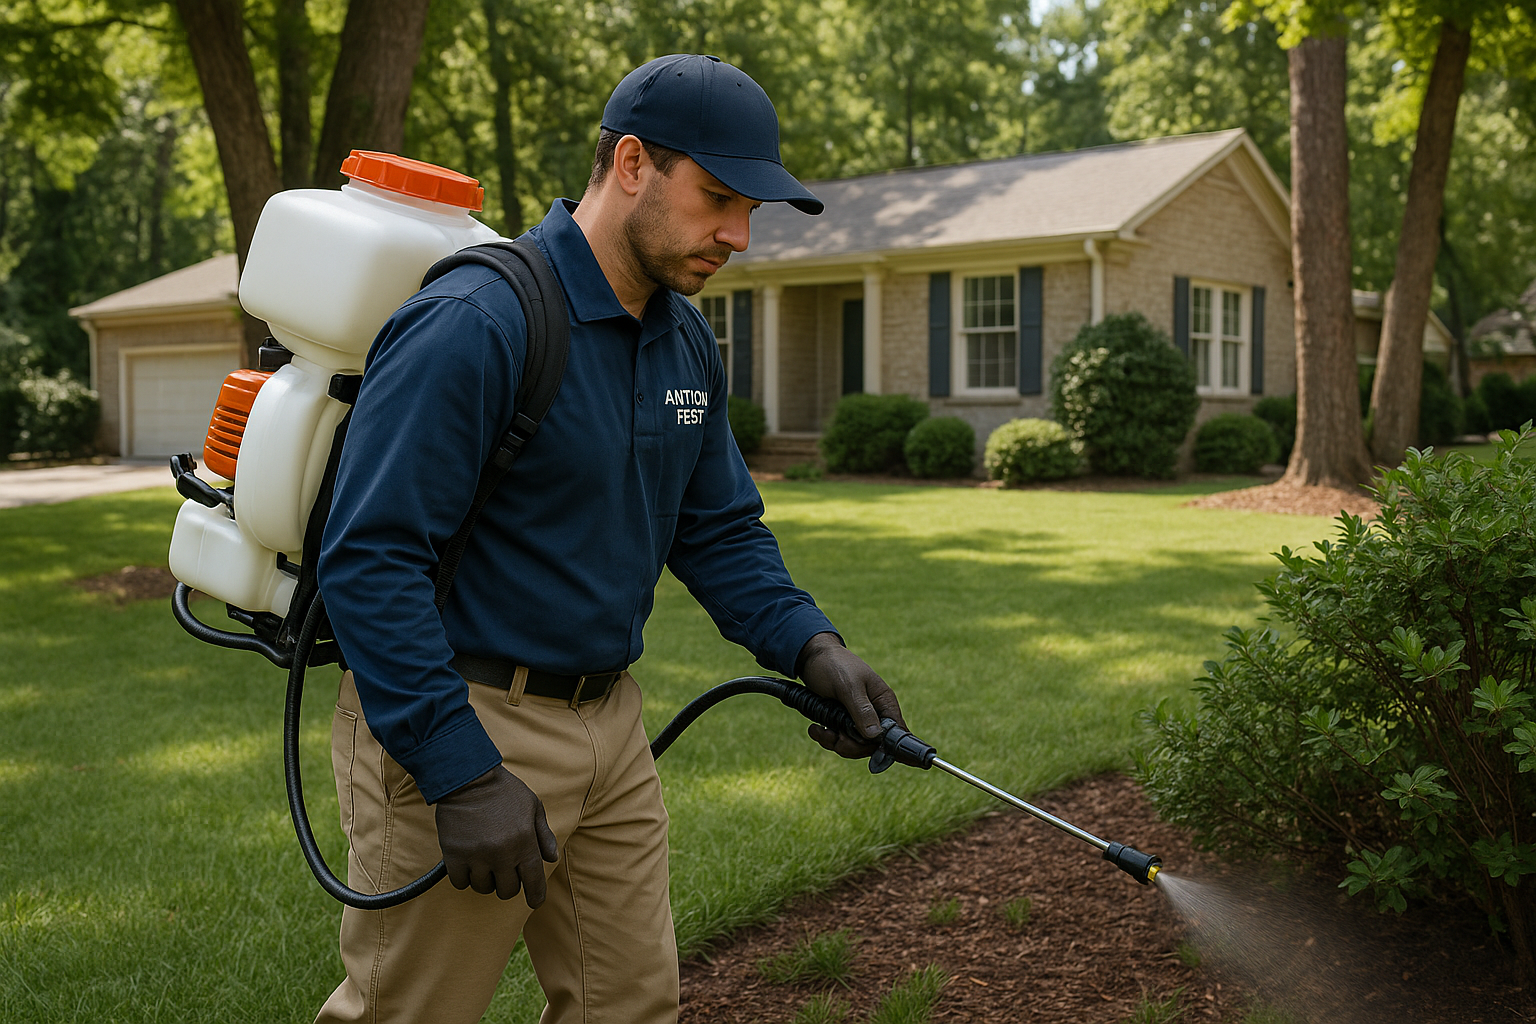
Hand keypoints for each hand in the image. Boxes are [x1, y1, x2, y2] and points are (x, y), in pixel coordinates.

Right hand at [434, 766, 558, 904]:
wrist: (468, 777)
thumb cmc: (504, 791)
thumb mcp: (532, 807)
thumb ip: (543, 834)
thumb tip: (551, 858)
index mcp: (525, 842)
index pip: (534, 880)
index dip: (536, 895)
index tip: (535, 902)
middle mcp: (502, 854)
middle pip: (507, 890)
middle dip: (507, 885)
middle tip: (503, 873)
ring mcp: (477, 856)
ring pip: (483, 888)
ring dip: (485, 881)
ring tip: (484, 865)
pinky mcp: (454, 855)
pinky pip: (460, 882)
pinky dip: (464, 878)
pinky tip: (467, 865)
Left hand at [796, 632, 905, 758]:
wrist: (811, 657)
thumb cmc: (834, 665)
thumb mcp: (848, 686)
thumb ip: (862, 710)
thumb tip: (875, 736)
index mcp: (884, 702)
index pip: (897, 732)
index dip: (893, 749)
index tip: (880, 762)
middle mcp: (874, 713)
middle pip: (872, 746)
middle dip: (851, 746)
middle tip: (833, 736)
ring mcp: (858, 718)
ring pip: (854, 745)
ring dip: (835, 742)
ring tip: (818, 729)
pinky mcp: (843, 721)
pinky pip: (840, 740)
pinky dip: (827, 738)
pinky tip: (816, 728)